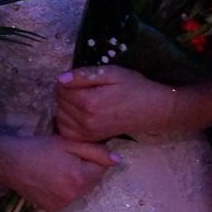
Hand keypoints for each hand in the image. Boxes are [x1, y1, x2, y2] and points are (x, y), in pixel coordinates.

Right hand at [0, 132, 118, 211]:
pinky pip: (69, 199)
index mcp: (80, 178)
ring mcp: (62, 205)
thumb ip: (95, 151)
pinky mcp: (52, 209)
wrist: (8, 161)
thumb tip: (118, 160)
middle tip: (68, 157)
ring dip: (77, 180)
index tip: (78, 150)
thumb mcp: (68, 143)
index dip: (93, 157)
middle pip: (93, 181)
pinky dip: (66, 190)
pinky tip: (52, 179)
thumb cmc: (38, 148)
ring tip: (59, 167)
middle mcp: (74, 196)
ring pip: (82, 191)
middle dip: (87, 169)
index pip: (102, 169)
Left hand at [54, 65, 168, 140]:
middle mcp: (86, 119)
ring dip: (64, 107)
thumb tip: (61, 79)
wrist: (152, 109)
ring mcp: (88, 132)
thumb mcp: (112, 73)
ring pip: (60, 117)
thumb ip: (85, 75)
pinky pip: (67, 131)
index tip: (76, 78)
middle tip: (79, 87)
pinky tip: (77, 114)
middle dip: (64, 93)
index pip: (61, 88)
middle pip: (59, 102)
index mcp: (90, 101)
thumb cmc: (133, 87)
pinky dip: (67, 122)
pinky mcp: (91, 138)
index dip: (65, 80)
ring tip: (78, 100)